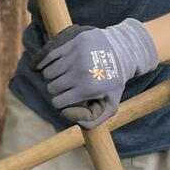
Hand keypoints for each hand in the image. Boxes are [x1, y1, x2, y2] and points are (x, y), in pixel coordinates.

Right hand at [37, 18, 156, 128]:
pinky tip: (52, 66)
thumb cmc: (115, 78)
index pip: (58, 102)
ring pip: (48, 73)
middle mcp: (79, 73)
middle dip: (56, 90)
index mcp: (87, 89)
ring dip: (52, 77)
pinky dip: (47, 63)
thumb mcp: (112, 101)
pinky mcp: (71, 45)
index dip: (60, 102)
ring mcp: (74, 57)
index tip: (64, 99)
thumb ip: (98, 117)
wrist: (122, 50)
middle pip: (52, 88)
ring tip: (61, 76)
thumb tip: (79, 124)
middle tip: (64, 87)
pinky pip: (49, 57)